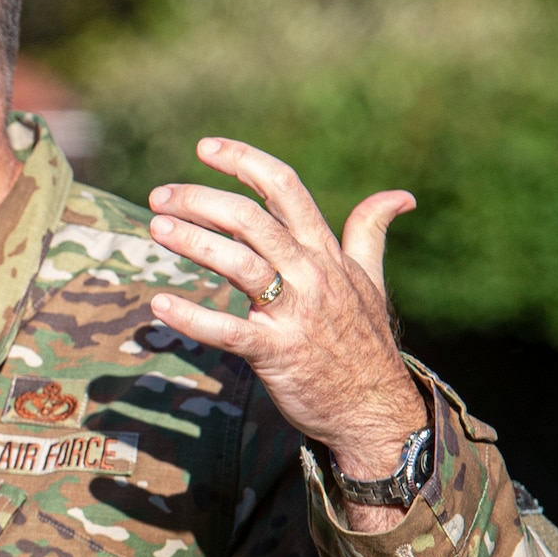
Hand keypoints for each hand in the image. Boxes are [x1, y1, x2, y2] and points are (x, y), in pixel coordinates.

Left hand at [147, 138, 427, 530]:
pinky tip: (159, 305)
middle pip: (252, 219)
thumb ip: (371, 233)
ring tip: (157, 228)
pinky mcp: (276, 353)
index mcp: (326, 252)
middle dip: (201, 200)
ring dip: (195, 242)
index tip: (204, 147)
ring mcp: (295, 313)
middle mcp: (311, 274)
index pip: (285, 188)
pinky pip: (229, 331)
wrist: (374, 409)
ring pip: (240, 264)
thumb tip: (400, 196)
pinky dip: (192, 318)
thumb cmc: (364, 343)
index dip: (244, 161)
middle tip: (159, 197)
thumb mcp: (372, 280)